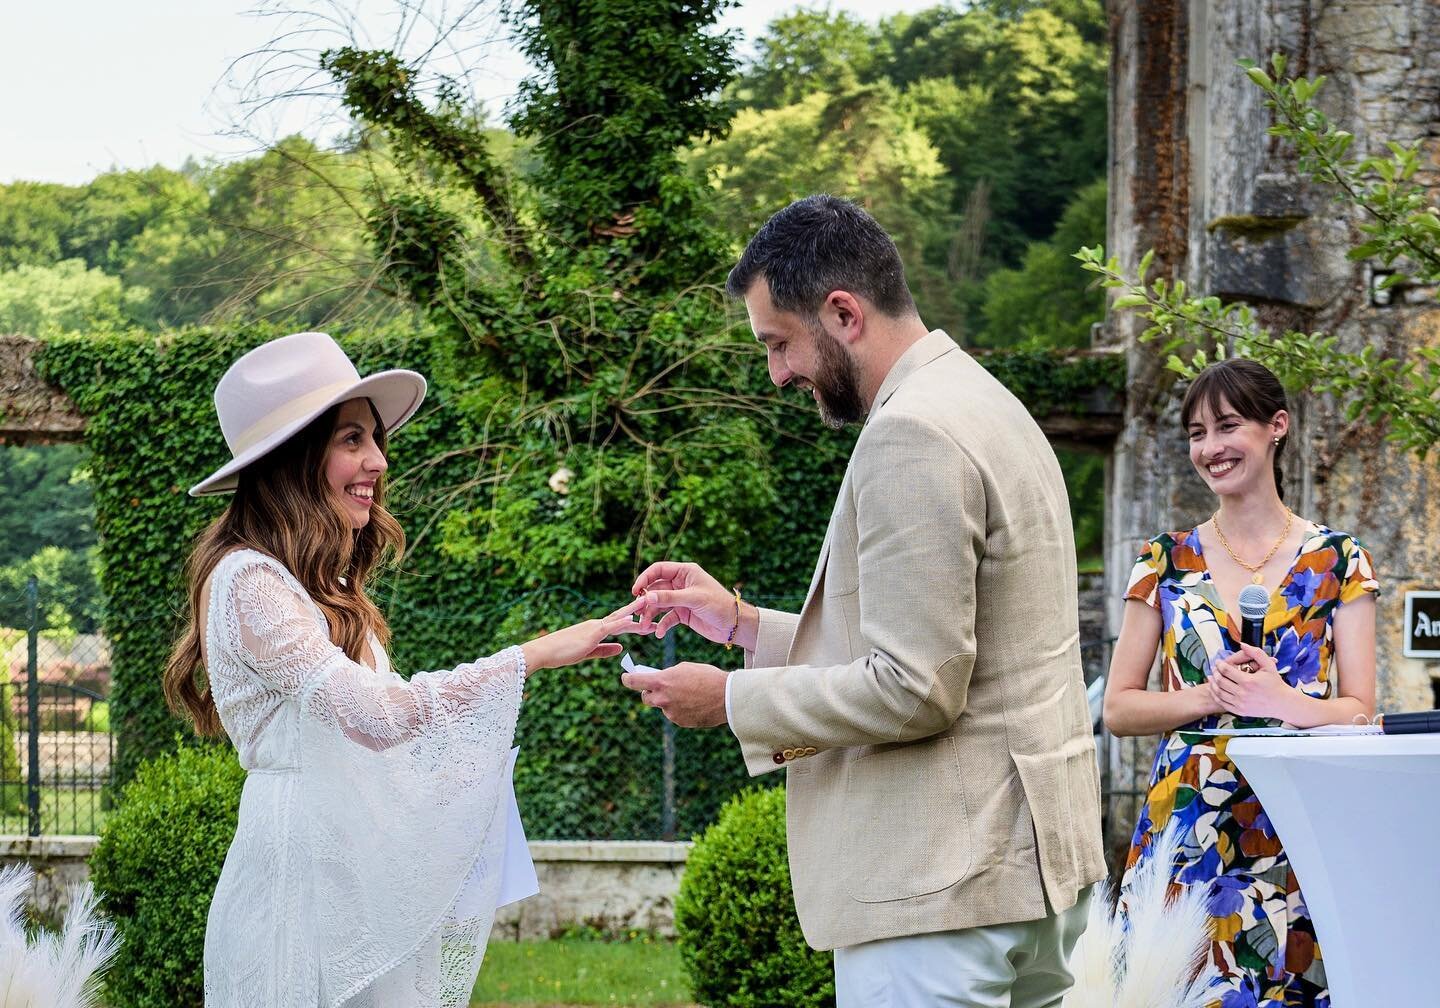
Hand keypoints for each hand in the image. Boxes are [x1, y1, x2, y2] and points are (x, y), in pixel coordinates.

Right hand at [521, 599, 643, 673]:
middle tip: (657, 604)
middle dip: (640, 612)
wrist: (544, 652)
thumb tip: (621, 647)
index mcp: (596, 629)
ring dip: (636, 612)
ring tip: (650, 604)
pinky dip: (622, 622)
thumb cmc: (561, 653)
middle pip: (623, 617)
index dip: (635, 621)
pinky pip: (609, 627)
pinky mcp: (591, 633)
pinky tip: (633, 620)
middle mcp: (597, 625)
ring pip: (619, 618)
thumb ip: (604, 649)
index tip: (649, 619)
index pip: (619, 624)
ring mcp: (594, 627)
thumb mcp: (587, 653)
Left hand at [619, 660, 728, 727]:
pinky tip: (692, 703)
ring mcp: (670, 713)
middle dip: (649, 692)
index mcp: (661, 682)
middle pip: (645, 698)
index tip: (625, 677)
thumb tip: (661, 681)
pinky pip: (674, 714)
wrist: (726, 696)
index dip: (627, 679)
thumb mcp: (684, 668)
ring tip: (684, 694)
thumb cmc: (706, 677)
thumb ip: (668, 675)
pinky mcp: (679, 722)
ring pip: (662, 706)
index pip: (633, 682)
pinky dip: (679, 709)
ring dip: (667, 701)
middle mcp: (662, 699)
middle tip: (656, 688)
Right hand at [631, 561, 744, 646]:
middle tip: (637, 612)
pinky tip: (658, 633)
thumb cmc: (719, 605)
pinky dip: (661, 625)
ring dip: (650, 615)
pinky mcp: (683, 614)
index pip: (658, 570)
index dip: (644, 579)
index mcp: (686, 572)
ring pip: (659, 605)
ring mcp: (681, 599)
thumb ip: (670, 597)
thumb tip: (647, 596)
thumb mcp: (694, 599)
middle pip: (656, 589)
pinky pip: (667, 618)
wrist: (734, 625)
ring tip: (644, 626)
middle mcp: (681, 584)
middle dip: (646, 601)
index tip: (635, 591)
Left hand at [1209, 643, 1290, 718]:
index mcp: (1248, 681)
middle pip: (1220, 681)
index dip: (1219, 664)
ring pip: (1219, 692)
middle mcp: (1243, 693)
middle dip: (1215, 673)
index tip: (1218, 661)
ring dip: (1213, 684)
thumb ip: (1255, 653)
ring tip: (1212, 677)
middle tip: (1214, 668)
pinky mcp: (1240, 711)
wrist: (1282, 703)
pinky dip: (1216, 695)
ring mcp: (1240, 704)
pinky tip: (1215, 689)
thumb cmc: (1275, 683)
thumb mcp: (1269, 665)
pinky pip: (1222, 703)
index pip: (1226, 670)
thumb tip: (1242, 644)